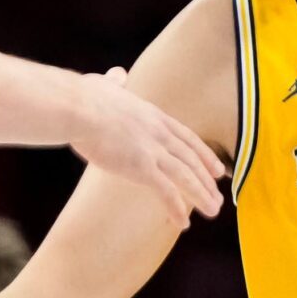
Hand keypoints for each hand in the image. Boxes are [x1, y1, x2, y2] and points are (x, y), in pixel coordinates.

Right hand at [69, 69, 226, 224]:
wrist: (77, 108)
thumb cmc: (84, 97)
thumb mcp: (104, 84)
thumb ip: (115, 82)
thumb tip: (117, 74)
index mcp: (152, 115)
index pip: (186, 137)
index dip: (203, 154)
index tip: (216, 168)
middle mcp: (159, 133)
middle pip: (191, 158)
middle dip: (207, 179)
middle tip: (219, 195)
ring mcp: (152, 150)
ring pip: (186, 176)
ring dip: (201, 195)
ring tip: (213, 210)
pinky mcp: (141, 167)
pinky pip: (165, 192)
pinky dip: (176, 208)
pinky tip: (184, 223)